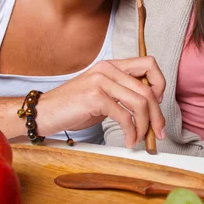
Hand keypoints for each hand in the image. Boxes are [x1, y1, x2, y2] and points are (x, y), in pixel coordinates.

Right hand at [38, 56, 165, 147]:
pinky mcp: (95, 98)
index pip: (149, 63)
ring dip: (145, 126)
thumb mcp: (101, 93)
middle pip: (148, 89)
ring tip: (141, 138)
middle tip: (158, 132)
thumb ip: (122, 93)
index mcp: (112, 65)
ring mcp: (101, 81)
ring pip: (140, 102)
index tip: (157, 105)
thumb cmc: (73, 106)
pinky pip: (125, 116)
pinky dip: (131, 132)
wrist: (43, 112)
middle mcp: (108, 69)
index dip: (160, 84)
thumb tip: (149, 107)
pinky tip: (129, 140)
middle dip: (157, 114)